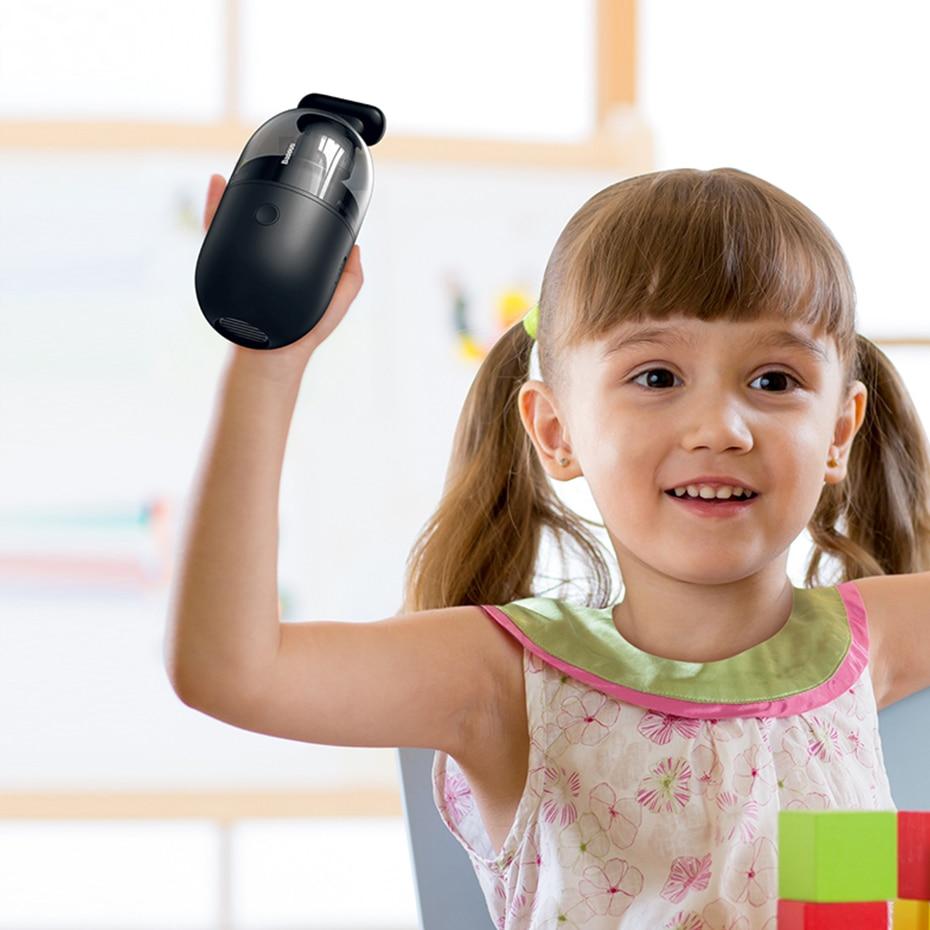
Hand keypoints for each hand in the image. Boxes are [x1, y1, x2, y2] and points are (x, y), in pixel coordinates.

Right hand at [202, 173, 364, 368]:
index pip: (298, 223)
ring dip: (242, 191)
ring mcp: (247, 260)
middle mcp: (269, 257)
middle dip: (270, 187)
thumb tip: (357, 246)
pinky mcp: (228, 265)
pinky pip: (217, 232)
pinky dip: (215, 208)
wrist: (271, 356)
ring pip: (242, 217)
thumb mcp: (336, 304)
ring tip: (247, 167)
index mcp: (293, 261)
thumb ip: (351, 279)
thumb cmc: (303, 334)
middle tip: (278, 164)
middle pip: (268, 214)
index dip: (304, 199)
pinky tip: (220, 186)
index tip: (310, 179)